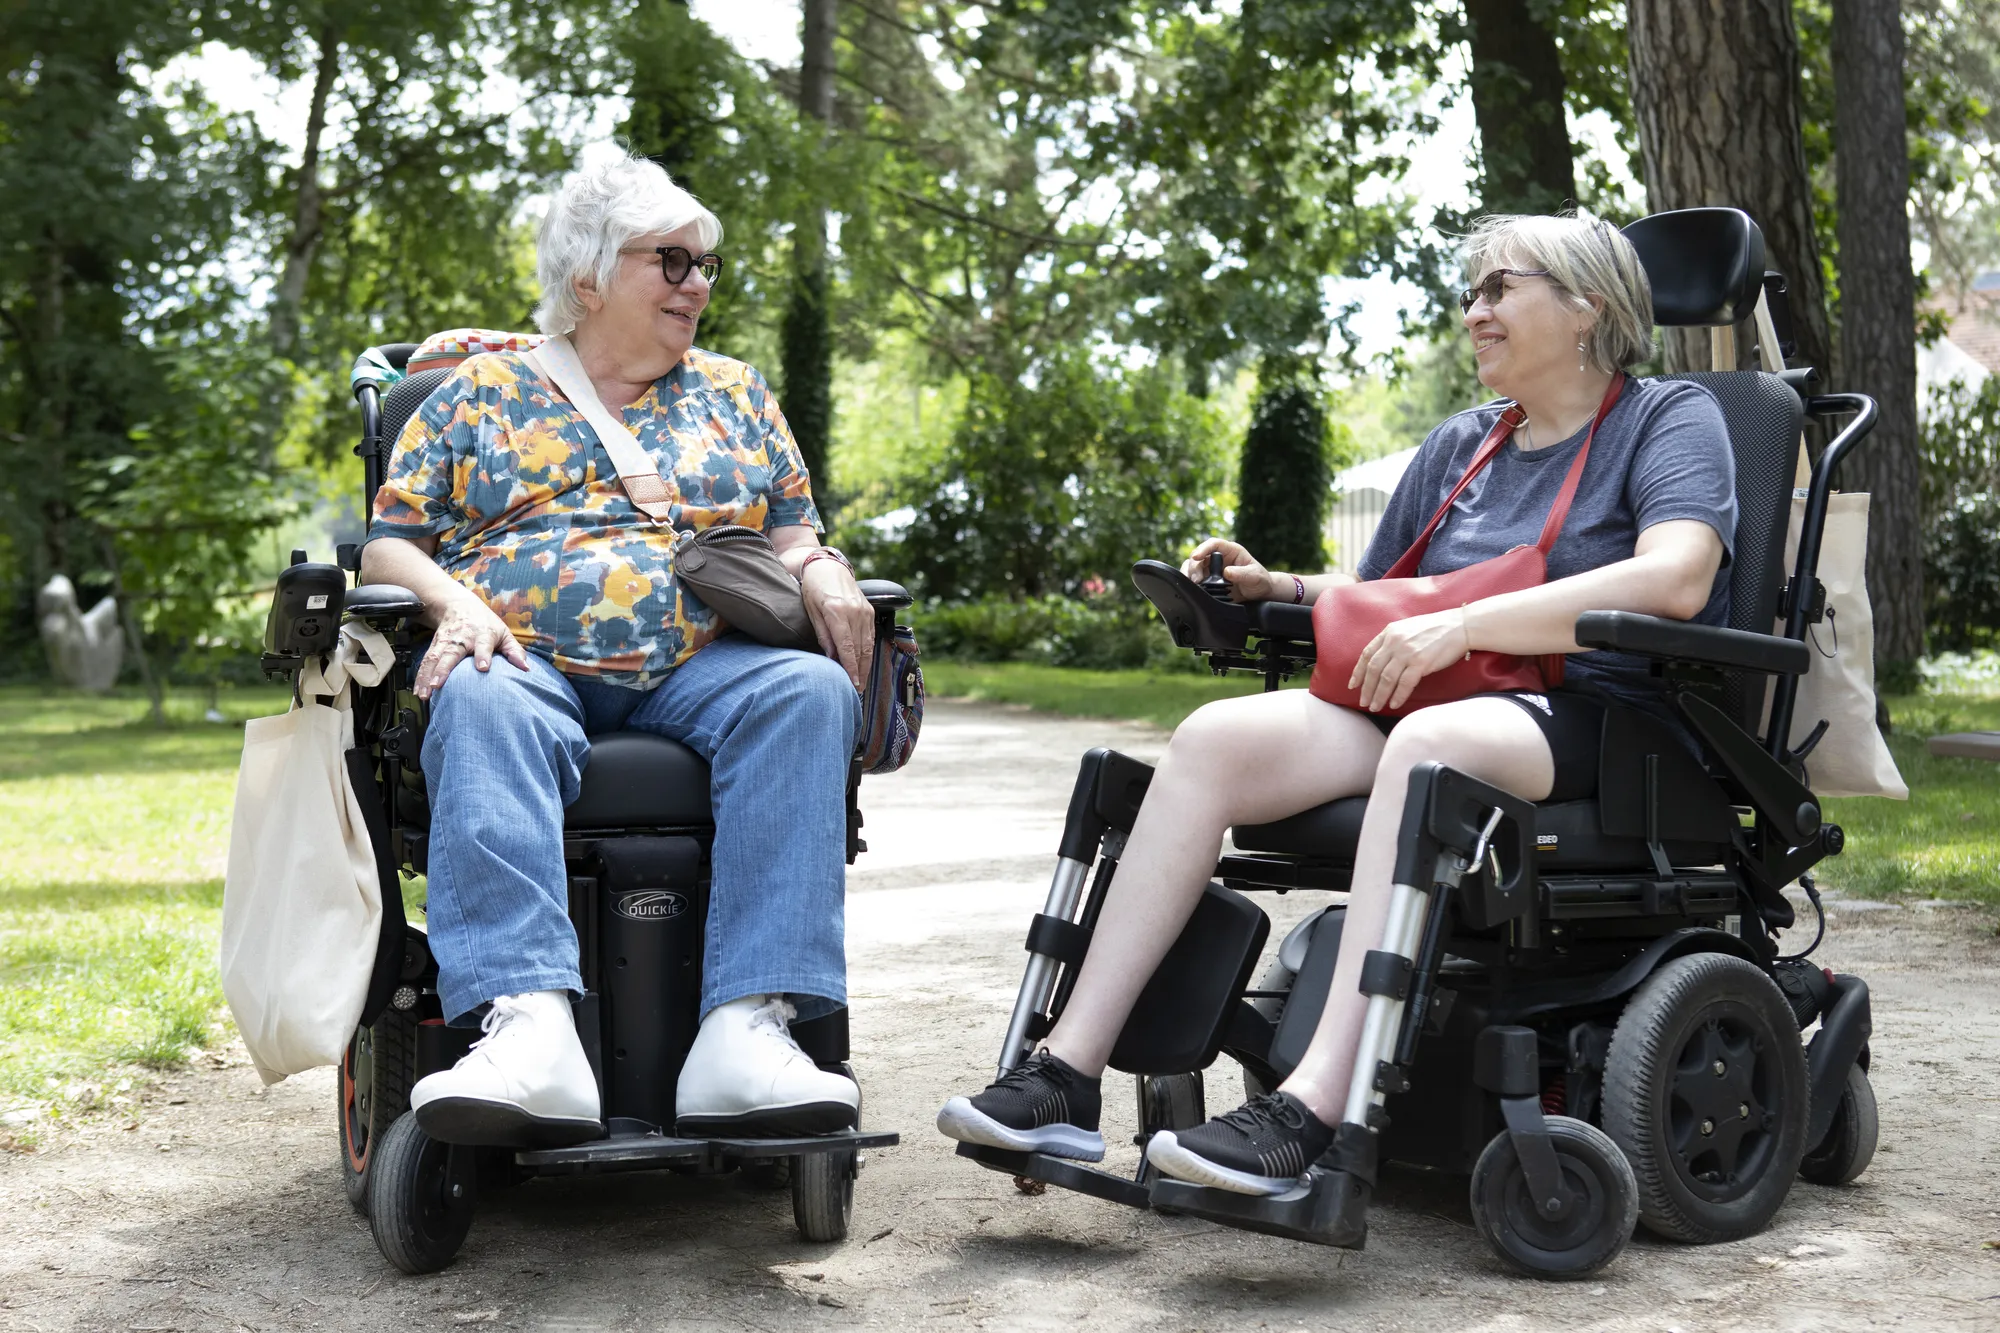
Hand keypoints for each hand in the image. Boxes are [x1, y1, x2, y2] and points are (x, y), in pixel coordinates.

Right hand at [414, 596, 530, 699]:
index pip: (483, 644)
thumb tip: (526, 669)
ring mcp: (446, 641)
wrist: (458, 605)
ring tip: (425, 693)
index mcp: (483, 634)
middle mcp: (462, 637)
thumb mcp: (504, 633)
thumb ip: (514, 651)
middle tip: (438, 685)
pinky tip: (419, 691)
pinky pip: (426, 662)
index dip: (483, 655)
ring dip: (427, 676)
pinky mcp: (434, 645)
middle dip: (444, 669)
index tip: (483, 668)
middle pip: (452, 652)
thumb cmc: (486, 623)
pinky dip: (420, 677)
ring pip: (434, 658)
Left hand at [801, 558, 875, 691]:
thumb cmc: (813, 588)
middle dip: (860, 672)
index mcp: (837, 611)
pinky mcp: (870, 610)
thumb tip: (831, 658)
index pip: (847, 647)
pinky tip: (864, 664)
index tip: (852, 684)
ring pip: (868, 644)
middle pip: (861, 649)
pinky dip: (868, 652)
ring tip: (861, 682)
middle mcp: (855, 612)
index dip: (850, 668)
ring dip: (866, 665)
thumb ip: (823, 634)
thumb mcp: (811, 611)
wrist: (827, 566)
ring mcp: (865, 610)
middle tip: (856, 691)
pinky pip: (871, 636)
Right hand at [1182, 537, 1277, 602]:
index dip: (1203, 548)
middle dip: (1194, 566)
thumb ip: (1242, 574)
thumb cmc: (1259, 580)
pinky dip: (1191, 582)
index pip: (1214, 544)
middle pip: (1199, 555)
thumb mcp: (1255, 576)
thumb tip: (1227, 572)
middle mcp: (1219, 557)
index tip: (1196, 557)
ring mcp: (1212, 569)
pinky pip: (1195, 578)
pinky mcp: (1208, 580)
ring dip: (1190, 574)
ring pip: (1193, 566)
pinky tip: (1193, 589)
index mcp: (1230, 551)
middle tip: (1196, 580)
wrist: (1259, 593)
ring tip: (1194, 584)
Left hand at [1349, 608, 1470, 712]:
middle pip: (1373, 669)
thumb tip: (1380, 661)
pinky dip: (1397, 696)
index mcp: (1389, 632)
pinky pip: (1404, 683)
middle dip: (1366, 688)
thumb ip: (1392, 641)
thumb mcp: (1407, 628)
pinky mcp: (1421, 662)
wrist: (1460, 626)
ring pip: (1386, 679)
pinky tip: (1394, 704)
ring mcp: (1407, 652)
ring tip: (1375, 706)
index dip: (1358, 672)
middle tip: (1363, 702)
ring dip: (1379, 695)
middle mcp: (1395, 641)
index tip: (1353, 685)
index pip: (1366, 654)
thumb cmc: (1435, 629)